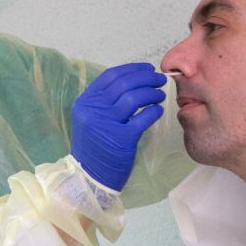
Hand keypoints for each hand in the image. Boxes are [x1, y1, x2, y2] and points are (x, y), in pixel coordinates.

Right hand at [71, 63, 166, 190]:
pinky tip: (158, 111)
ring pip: (134, 98)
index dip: (132, 69)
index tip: (147, 69)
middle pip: (124, 84)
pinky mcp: (121, 139)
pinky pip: (143, 118)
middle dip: (146, 78)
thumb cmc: (94, 146)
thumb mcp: (90, 119)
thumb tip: (132, 80)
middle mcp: (93, 110)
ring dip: (152, 93)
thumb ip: (104, 101)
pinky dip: (153, 112)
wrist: (89, 176)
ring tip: (160, 95)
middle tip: (160, 80)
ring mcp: (106, 124)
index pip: (111, 76)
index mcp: (85, 102)